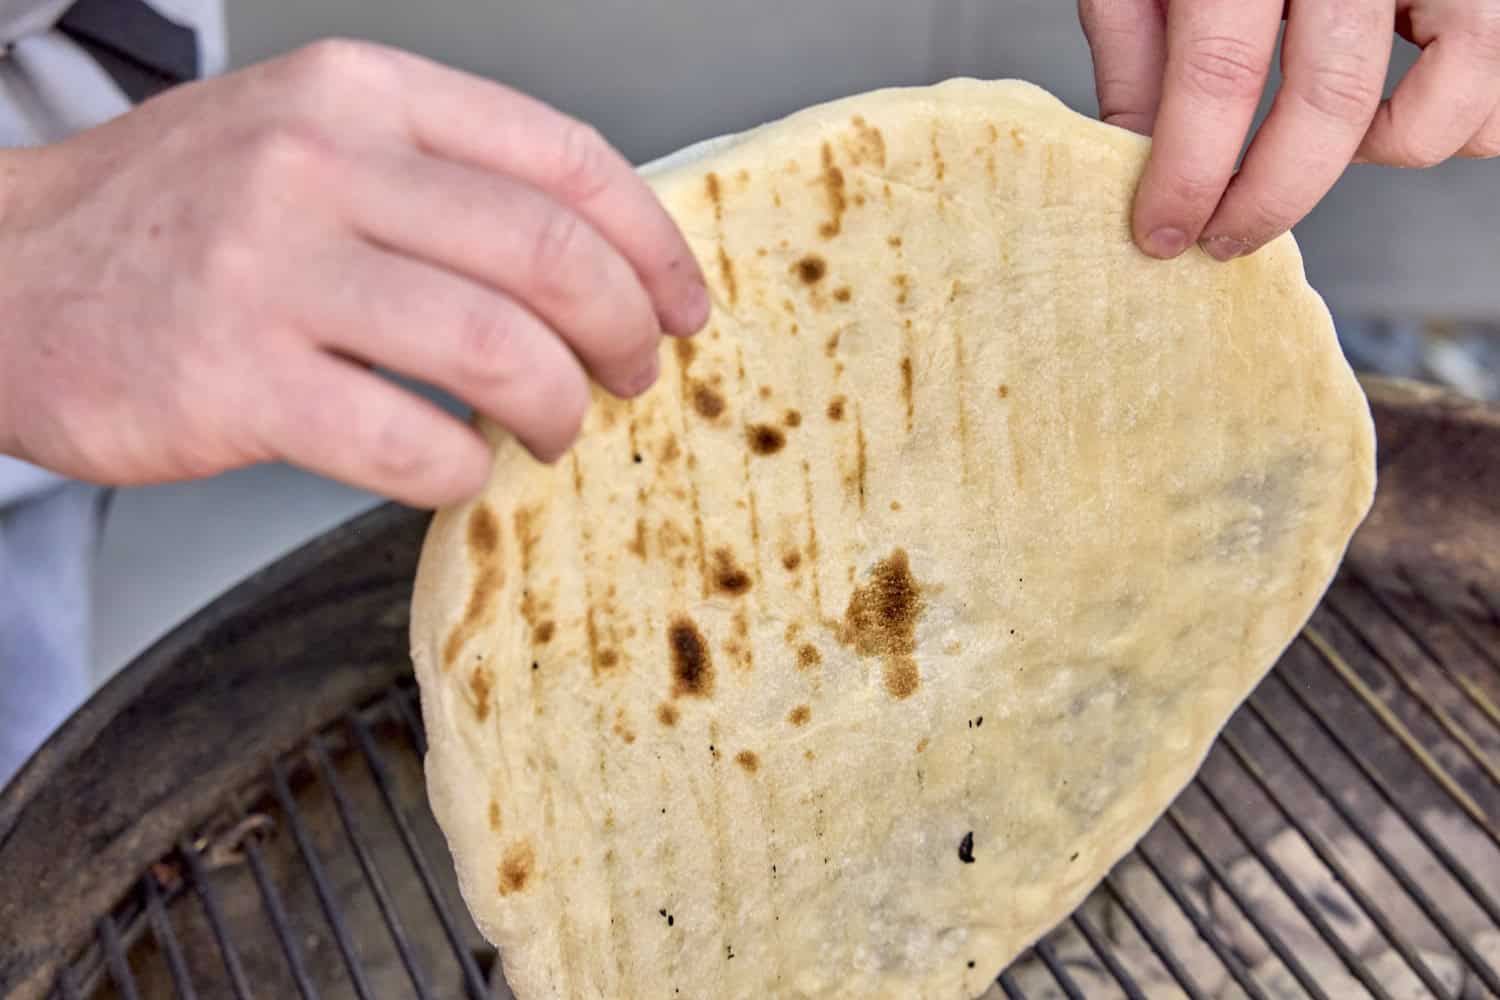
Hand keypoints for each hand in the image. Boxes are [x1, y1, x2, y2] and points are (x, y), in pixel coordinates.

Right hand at [0, 40, 708, 506]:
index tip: (683, 305)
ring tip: (556, 430)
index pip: (564, 159)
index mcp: (362, 95)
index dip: (651, 244)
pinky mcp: (231, 378)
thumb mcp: (310, 142)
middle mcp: (321, 161)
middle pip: (547, 255)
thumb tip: (594, 268)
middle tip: (631, 379)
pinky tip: (462, 467)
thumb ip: (441, 180)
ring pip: (494, 348)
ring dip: (559, 407)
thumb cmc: (178, 218)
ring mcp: (270, 268)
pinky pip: (408, 439)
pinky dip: (463, 467)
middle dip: (622, 333)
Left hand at [1079, 0, 1499, 260]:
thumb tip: (1136, 156)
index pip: (1218, 74)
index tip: (1162, 236)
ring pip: (1456, 96)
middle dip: (1271, 197)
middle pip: (1331, 101)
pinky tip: (1390, 105)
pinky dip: (1461, 117)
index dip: (1188, 173)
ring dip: (1382, 153)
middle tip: (1225, 238)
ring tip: (1321, 145)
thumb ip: (1138, 48)